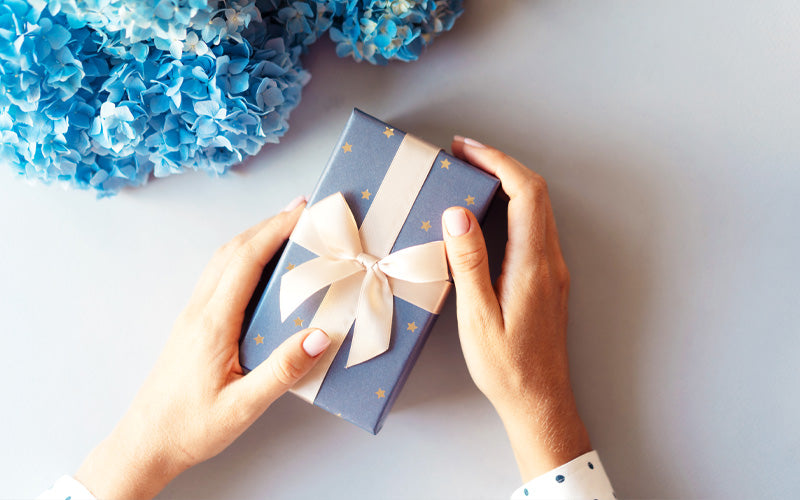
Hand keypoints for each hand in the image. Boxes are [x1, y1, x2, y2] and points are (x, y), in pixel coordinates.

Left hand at [75, 196, 331, 499]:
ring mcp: (192, 316)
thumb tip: (320, 335)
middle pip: (232, 251)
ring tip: (286, 230)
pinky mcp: (192, 326)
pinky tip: (260, 268)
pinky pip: (218, 277)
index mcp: (213, 323)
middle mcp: (199, 311)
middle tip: (302, 211)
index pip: (246, 261)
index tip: (303, 212)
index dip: (275, 230)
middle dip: (268, 225)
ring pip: (222, 261)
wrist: (146, 443)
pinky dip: (243, 258)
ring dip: (254, 238)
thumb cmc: (191, 428)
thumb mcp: (243, 407)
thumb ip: (282, 371)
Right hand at [443, 137, 591, 480]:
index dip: (498, 162)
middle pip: (536, 193)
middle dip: (501, 164)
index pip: (525, 193)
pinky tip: (487, 212)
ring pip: (537, 208)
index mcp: (533, 265)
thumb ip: (469, 263)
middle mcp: (550, 261)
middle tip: (464, 153)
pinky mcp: (548, 279)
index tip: (466, 149)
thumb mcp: (478, 318)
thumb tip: (457, 213)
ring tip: (471, 174)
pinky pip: (534, 227)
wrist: (540, 401)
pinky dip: (512, 206)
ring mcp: (553, 269)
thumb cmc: (507, 368)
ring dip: (508, 182)